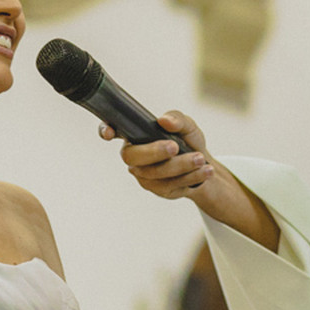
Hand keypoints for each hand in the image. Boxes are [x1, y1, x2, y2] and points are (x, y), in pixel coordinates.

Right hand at [99, 111, 280, 251]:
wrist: (203, 165)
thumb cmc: (188, 142)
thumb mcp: (188, 126)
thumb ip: (178, 119)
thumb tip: (165, 121)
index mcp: (136, 135)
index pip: (113, 130)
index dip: (105, 130)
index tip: (109, 133)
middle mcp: (135, 157)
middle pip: (131, 157)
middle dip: (153, 152)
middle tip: (175, 147)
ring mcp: (144, 175)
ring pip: (155, 173)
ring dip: (180, 165)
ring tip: (200, 159)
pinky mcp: (158, 189)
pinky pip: (170, 185)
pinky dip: (190, 177)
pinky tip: (204, 171)